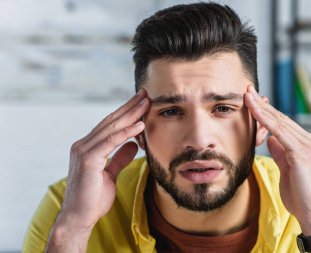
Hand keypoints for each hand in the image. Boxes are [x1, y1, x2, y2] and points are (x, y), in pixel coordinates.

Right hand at [55, 89, 149, 232]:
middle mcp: (83, 145)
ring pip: (111, 128)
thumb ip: (119, 158)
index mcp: (88, 147)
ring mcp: (83, 151)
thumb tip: (132, 144)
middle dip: (130, 107)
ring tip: (146, 104)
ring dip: (131, 115)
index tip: (141, 103)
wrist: (79, 218)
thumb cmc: (93, 198)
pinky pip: (110, 142)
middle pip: (111, 121)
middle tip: (145, 94)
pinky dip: (126, 132)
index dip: (126, 113)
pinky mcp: (88, 160)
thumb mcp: (110, 174)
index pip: (110, 125)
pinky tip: (140, 125)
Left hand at [244, 86, 310, 235]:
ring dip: (261, 108)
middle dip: (262, 104)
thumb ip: (280, 152)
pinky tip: (254, 111)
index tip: (252, 101)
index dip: (266, 112)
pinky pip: (279, 131)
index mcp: (306, 144)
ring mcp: (308, 145)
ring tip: (247, 96)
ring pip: (280, 122)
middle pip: (281, 118)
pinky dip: (265, 120)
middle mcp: (310, 141)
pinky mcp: (303, 152)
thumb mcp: (287, 169)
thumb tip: (270, 139)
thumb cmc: (300, 195)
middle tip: (247, 90)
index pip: (283, 123)